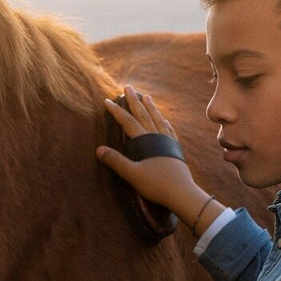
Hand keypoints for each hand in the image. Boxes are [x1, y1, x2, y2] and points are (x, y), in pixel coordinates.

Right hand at [95, 85, 216, 233]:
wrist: (182, 193)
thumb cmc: (156, 185)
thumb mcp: (132, 174)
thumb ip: (116, 161)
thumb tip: (98, 149)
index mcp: (146, 141)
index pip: (128, 121)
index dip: (116, 111)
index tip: (107, 100)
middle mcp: (158, 136)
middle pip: (144, 114)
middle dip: (135, 100)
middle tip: (129, 87)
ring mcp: (168, 141)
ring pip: (158, 119)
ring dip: (151, 107)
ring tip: (147, 97)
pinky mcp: (176, 149)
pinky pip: (169, 130)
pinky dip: (164, 122)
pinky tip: (164, 120)